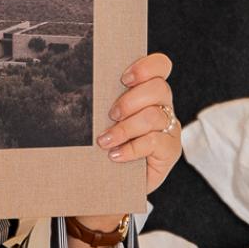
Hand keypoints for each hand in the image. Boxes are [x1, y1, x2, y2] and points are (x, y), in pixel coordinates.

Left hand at [89, 52, 180, 205]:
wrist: (117, 181)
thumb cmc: (110, 143)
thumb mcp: (106, 118)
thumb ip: (104, 100)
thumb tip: (78, 88)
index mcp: (149, 91)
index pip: (161, 66)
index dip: (146, 67)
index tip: (124, 78)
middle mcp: (164, 106)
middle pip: (158, 88)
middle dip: (130, 100)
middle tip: (111, 114)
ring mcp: (170, 128)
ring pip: (153, 116)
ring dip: (125, 128)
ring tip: (105, 141)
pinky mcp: (170, 150)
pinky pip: (153, 142)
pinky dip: (130, 148)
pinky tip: (115, 155)